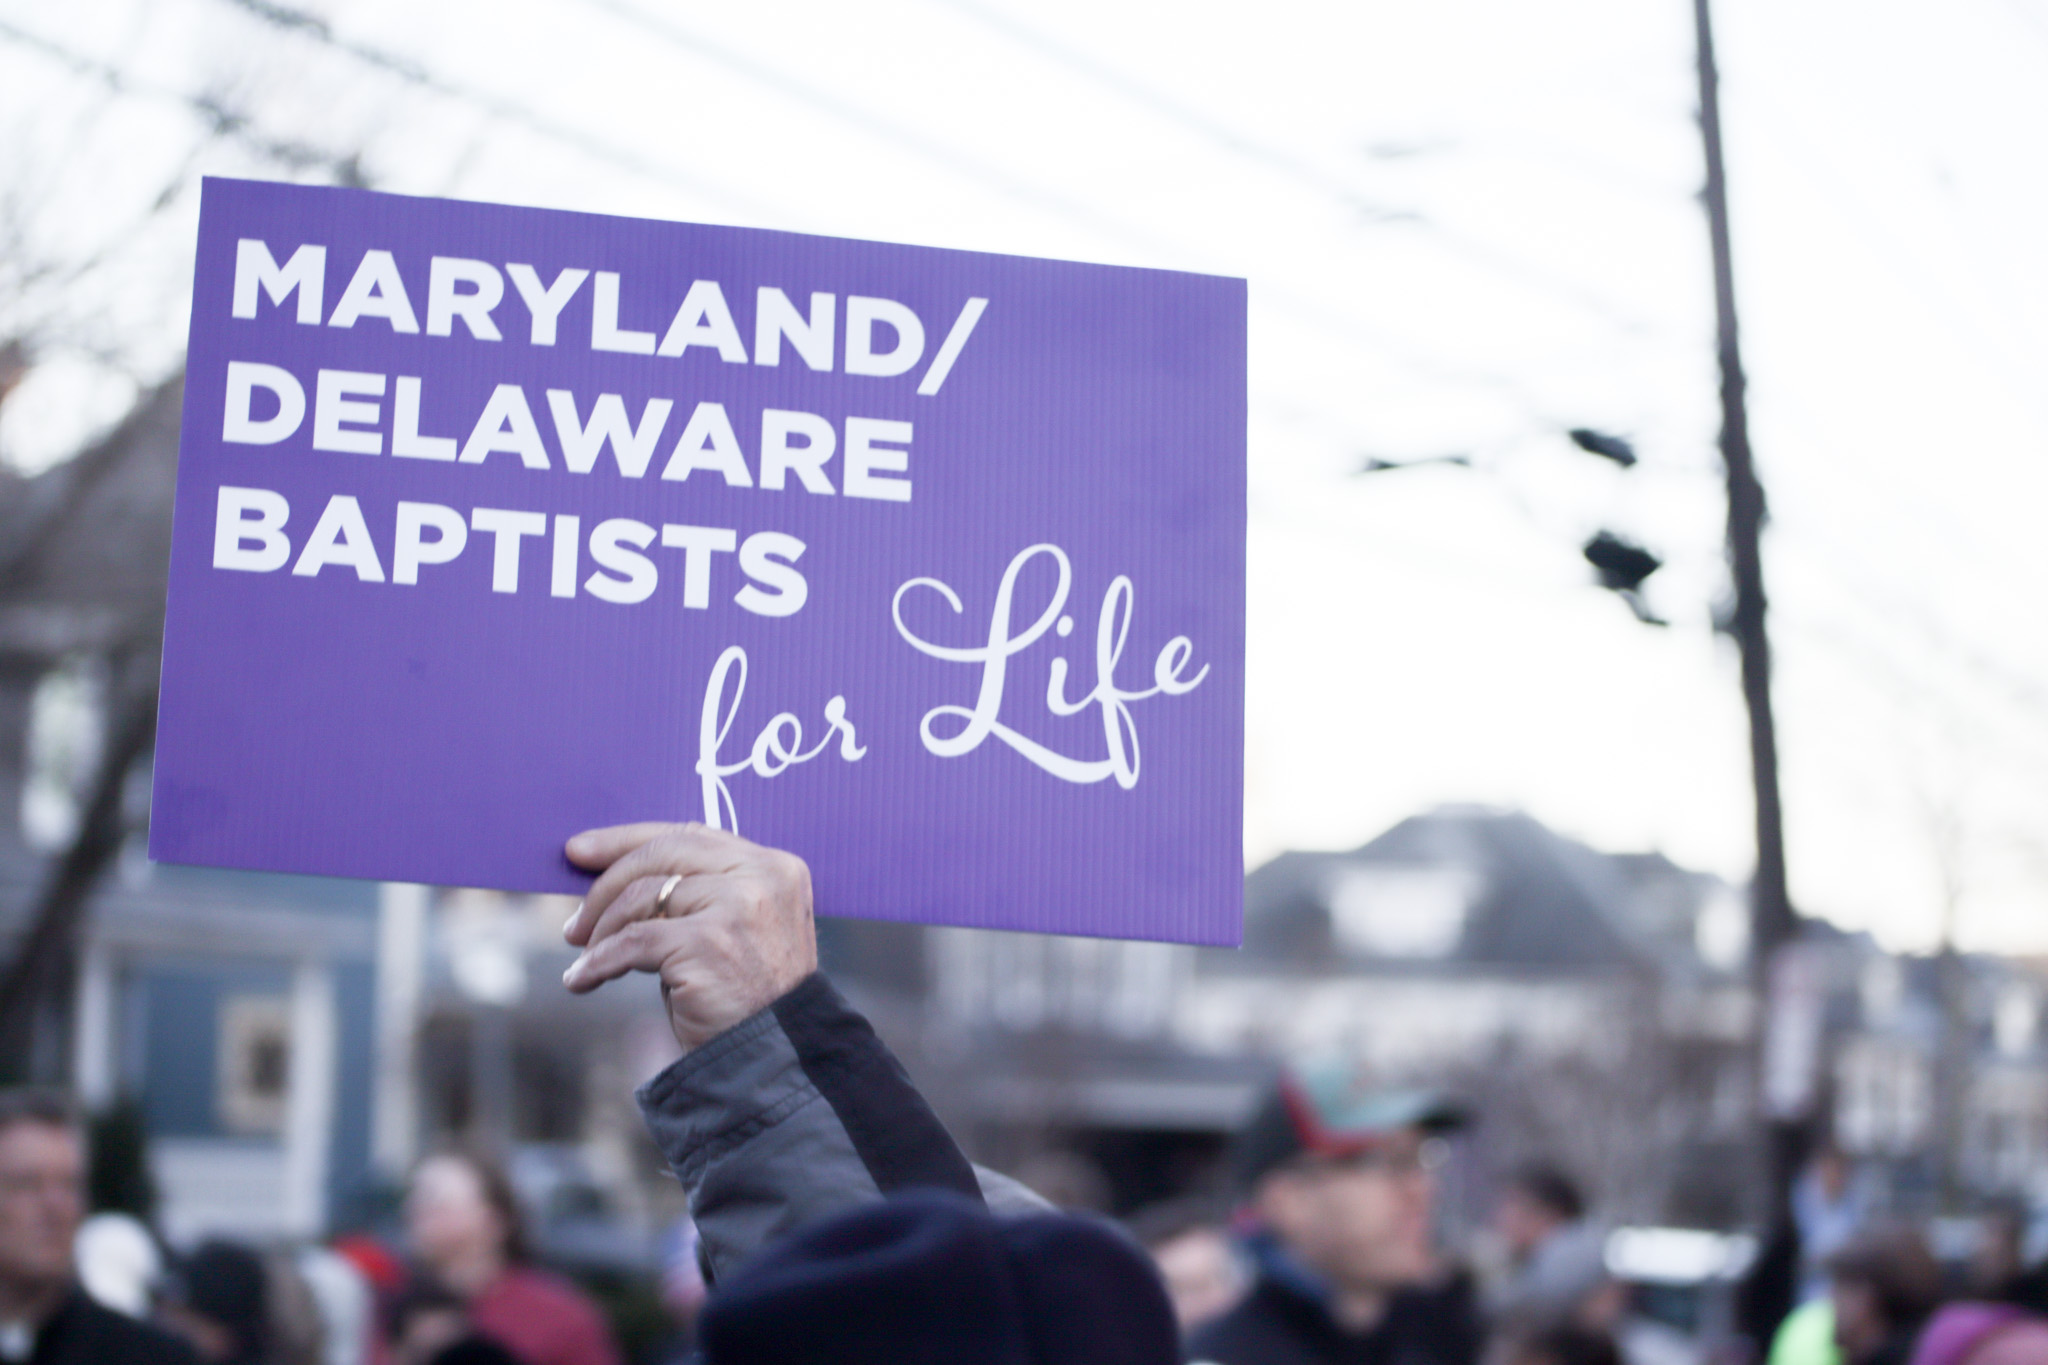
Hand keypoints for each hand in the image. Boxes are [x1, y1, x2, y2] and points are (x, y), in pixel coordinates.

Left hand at [560, 822, 817, 1051]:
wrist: (773, 1058)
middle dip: (604, 884)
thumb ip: (697, 892)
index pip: (689, 835)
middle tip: (575, 922)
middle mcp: (760, 877)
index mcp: (773, 866)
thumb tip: (611, 871)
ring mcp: (737, 908)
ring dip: (601, 929)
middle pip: (661, 854)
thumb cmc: (745, 997)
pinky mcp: (709, 943)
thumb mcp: (735, 928)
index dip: (627, 840)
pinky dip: (598, 961)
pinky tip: (582, 979)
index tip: (581, 851)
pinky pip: (633, 942)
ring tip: (584, 955)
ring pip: (642, 896)